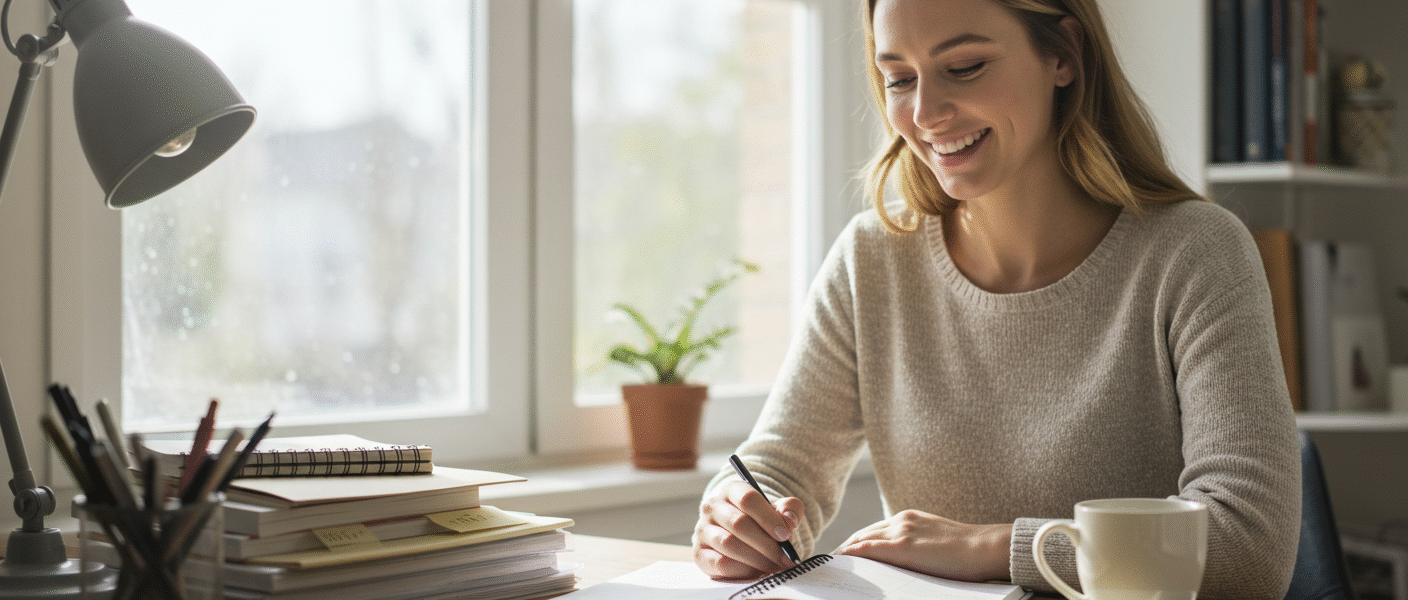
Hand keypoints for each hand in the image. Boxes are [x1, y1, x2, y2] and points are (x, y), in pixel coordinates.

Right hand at [693, 479, 804, 579]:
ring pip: (729, 544)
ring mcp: (703, 530)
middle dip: (766, 544)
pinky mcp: (699, 553)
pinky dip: (742, 570)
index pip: (748, 498)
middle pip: (739, 523)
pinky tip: (756, 572)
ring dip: (756, 559)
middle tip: (784, 558)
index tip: (786, 535)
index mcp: (731, 490)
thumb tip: (789, 521)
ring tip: (774, 567)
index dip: (769, 518)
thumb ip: (789, 510)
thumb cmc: (761, 521)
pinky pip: (720, 563)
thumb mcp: (778, 510)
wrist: (740, 537)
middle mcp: (712, 507)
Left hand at [832, 509, 1011, 581]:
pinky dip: (854, 553)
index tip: (845, 554)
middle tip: (832, 562)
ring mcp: (902, 531)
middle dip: (847, 548)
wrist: (984, 547)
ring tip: (832, 565)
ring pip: (863, 540)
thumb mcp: (935, 542)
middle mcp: (902, 520)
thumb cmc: (967, 550)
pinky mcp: (905, 546)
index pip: (873, 530)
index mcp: (909, 518)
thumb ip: (916, 545)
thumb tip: (901, 562)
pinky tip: (843, 559)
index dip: (856, 542)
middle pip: (863, 533)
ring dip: (846, 552)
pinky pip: (871, 548)